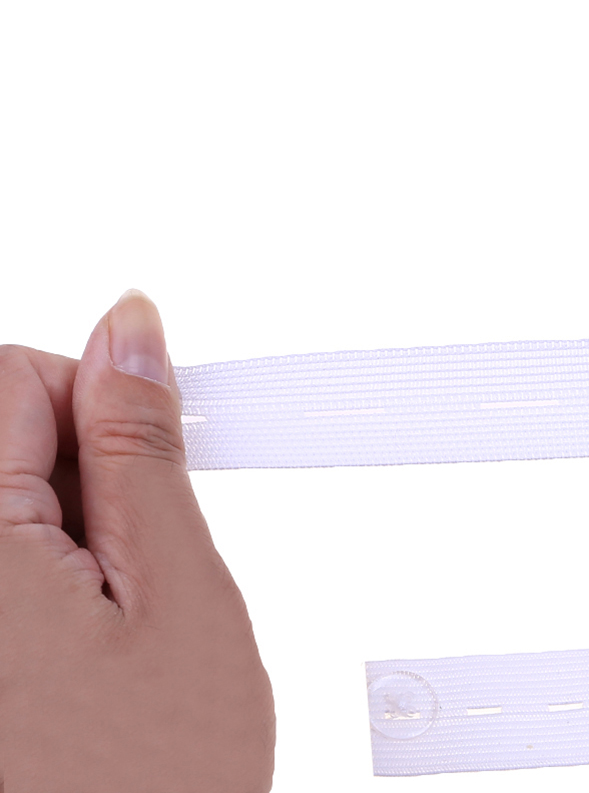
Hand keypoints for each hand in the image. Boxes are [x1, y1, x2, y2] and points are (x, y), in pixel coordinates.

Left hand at [0, 290, 274, 791]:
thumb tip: (131, 333)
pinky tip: (62, 647)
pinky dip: (35, 579)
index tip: (144, 466)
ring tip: (97, 622)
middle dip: (80, 474)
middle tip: (126, 566)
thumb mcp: (179, 599)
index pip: (13, 373)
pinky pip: (3, 562)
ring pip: (3, 503)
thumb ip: (144, 449)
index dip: (103, 404)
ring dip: (58, 533)